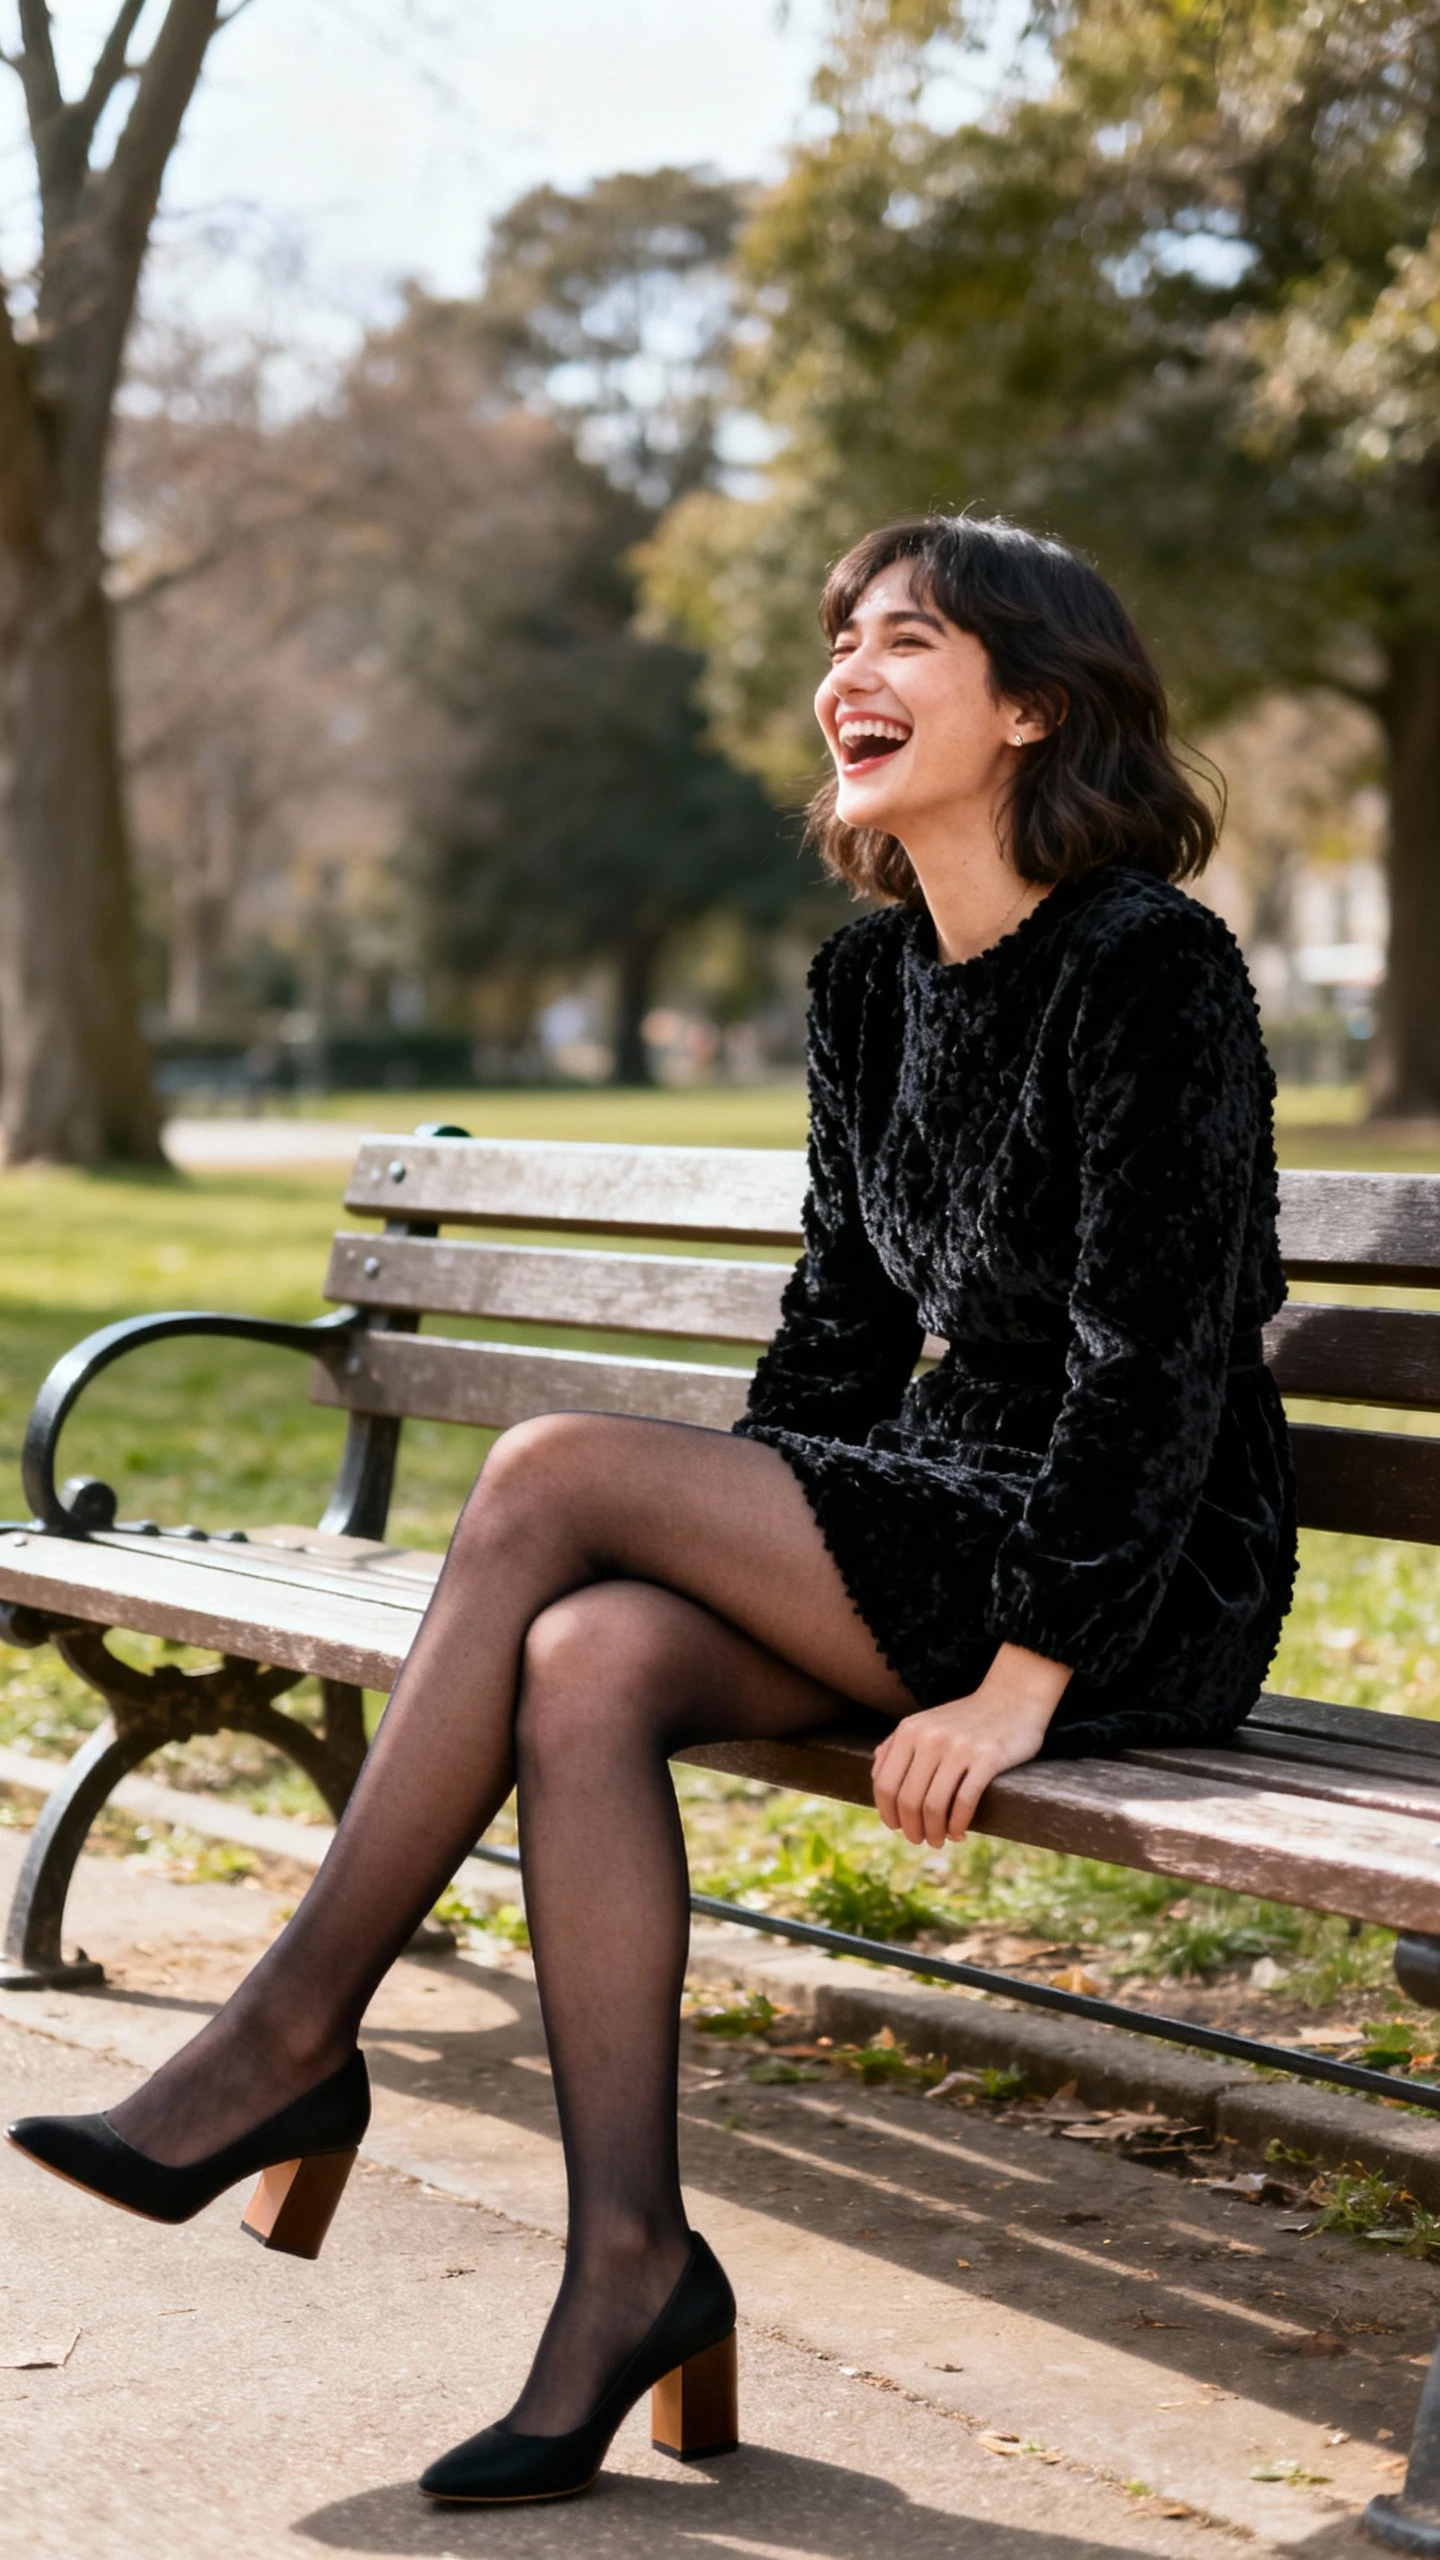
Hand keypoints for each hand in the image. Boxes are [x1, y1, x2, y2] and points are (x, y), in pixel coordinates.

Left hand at [871, 1644, 1071, 1847]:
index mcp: (909, 1731)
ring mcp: (959, 1747)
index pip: (884, 1785)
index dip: (887, 1813)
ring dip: (934, 1833)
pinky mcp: (987, 1758)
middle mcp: (930, 1738)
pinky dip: (958, 1825)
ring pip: (933, 1806)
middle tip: (920, 1840)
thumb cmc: (966, 1718)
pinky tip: (959, 1833)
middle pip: (907, 1800)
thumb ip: (896, 1744)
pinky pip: (964, 1802)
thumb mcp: (924, 1722)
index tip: (897, 1827)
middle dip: (910, 1829)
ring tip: (939, 1839)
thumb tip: (874, 1774)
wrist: (1012, 1697)